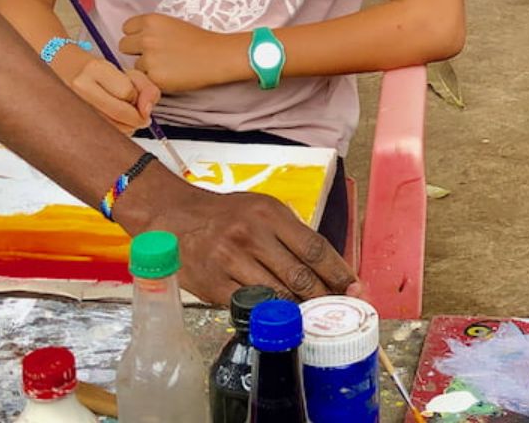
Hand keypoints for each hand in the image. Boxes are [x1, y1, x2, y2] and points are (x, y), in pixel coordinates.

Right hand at [54, 51, 159, 133]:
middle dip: (136, 119)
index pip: (127, 93)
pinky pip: (99, 135)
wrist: (62, 69)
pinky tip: (110, 123)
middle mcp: (80, 86)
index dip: (137, 98)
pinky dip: (112, 133)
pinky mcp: (69, 120)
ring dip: (126, 128)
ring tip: (122, 117)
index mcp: (95, 69)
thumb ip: (146, 88)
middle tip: (140, 116)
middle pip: (120, 114)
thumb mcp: (125, 72)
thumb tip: (147, 111)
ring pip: (110, 128)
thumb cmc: (96, 72)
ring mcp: (71, 105)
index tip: (135, 98)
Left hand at [121, 12, 237, 92]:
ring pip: (134, 65)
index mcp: (151, 21)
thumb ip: (151, 29)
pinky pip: (145, 80)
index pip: (126, 28)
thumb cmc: (199, 40)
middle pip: (123, 46)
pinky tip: (171, 75)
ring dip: (146, 68)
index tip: (145, 41)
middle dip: (135, 52)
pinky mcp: (155, 77)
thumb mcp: (172, 24)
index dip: (135, 35)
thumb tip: (136, 39)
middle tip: (154, 55)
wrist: (217, 56)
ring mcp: (149, 58)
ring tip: (168, 66)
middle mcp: (146, 38)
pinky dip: (155, 79)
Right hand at [158, 186, 358, 303]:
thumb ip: (291, 234)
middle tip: (338, 310)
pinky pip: (250, 307)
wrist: (172, 217)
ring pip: (277, 295)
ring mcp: (230, 260)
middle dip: (325, 297)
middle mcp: (251, 234)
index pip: (314, 248)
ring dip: (299, 311)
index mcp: (269, 213)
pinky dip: (268, 316)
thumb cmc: (224, 215)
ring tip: (313, 317)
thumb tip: (329, 268)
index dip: (339, 272)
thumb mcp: (261, 209)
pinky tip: (278, 319)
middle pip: (300, 276)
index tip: (356, 288)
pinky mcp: (213, 283)